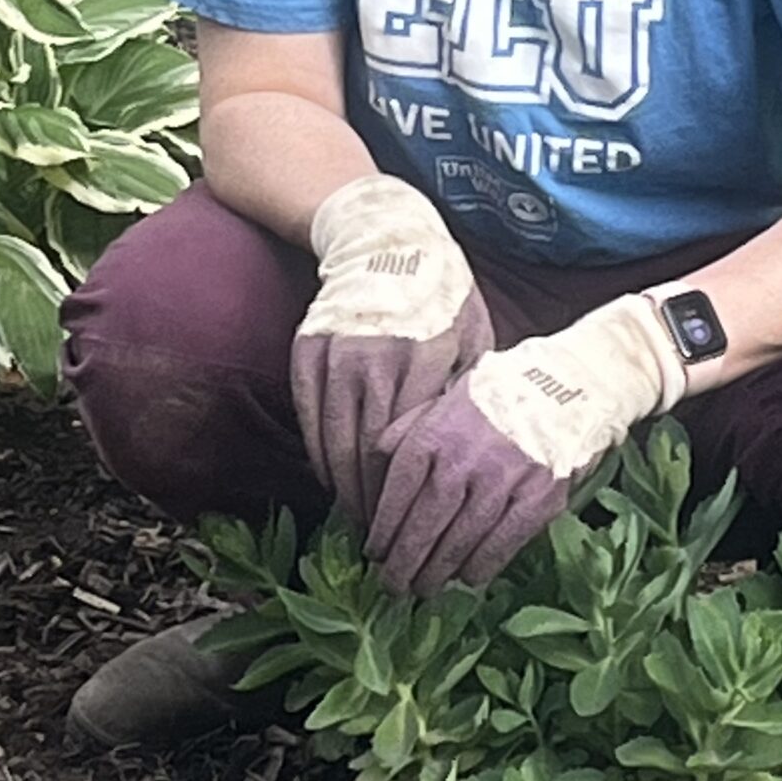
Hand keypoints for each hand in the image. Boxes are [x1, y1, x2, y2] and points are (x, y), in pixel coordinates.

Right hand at [291, 175, 489, 525]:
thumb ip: (468, 395)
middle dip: (373, 505)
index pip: (409, 446)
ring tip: (359, 521)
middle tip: (383, 544)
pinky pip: (308, 417)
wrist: (385, 236)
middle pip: (367, 452)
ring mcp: (335, 353)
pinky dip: (319, 454)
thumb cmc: (444, 294)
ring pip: (332, 440)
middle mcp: (375, 357)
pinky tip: (333, 480)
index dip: (408, 495)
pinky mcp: (307, 351)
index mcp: (424, 358)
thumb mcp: (474, 339)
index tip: (414, 530)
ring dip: (343, 488)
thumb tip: (475, 460)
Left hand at [365, 294, 686, 595]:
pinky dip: (481, 565)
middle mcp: (464, 459)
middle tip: (391, 586)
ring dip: (437, 571)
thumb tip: (372, 469)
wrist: (561, 389)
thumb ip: (403, 433)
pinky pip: (502, 542)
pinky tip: (467, 578)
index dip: (383, 530)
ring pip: (460, 540)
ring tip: (422, 589)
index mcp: (434, 435)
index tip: (374, 552)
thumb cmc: (492, 400)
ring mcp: (503, 480)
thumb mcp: (439, 403)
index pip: (398, 493)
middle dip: (404, 563)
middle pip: (424, 524)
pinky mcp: (537, 497)